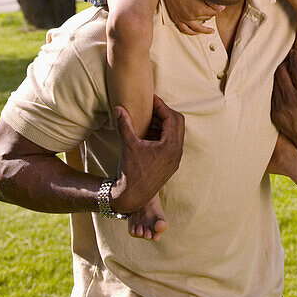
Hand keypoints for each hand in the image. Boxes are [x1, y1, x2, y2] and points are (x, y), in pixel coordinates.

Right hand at [110, 96, 184, 213]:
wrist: (131, 197)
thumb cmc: (130, 172)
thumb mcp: (128, 145)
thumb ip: (124, 124)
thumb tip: (118, 107)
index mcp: (171, 146)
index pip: (171, 117)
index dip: (161, 106)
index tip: (151, 99)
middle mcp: (177, 152)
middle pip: (178, 123)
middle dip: (165, 112)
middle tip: (151, 107)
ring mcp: (175, 159)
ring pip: (176, 133)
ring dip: (164, 123)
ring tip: (148, 118)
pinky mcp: (171, 164)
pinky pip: (172, 143)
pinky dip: (163, 134)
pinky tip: (148, 133)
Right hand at [157, 0, 223, 34]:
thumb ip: (212, 2)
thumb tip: (222, 8)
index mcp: (199, 9)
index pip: (213, 13)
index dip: (218, 10)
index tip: (220, 8)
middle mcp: (192, 16)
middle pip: (206, 18)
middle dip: (211, 15)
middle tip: (214, 13)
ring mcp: (184, 19)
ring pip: (197, 27)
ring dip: (205, 29)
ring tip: (211, 31)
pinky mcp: (177, 19)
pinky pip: (185, 30)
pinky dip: (192, 32)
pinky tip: (196, 33)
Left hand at [271, 51, 296, 157]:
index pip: (295, 67)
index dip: (293, 56)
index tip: (294, 52)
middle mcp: (291, 98)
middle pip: (280, 71)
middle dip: (284, 63)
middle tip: (287, 61)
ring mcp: (281, 107)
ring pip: (274, 82)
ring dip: (279, 75)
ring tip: (284, 71)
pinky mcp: (275, 114)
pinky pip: (273, 95)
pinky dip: (277, 88)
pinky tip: (281, 85)